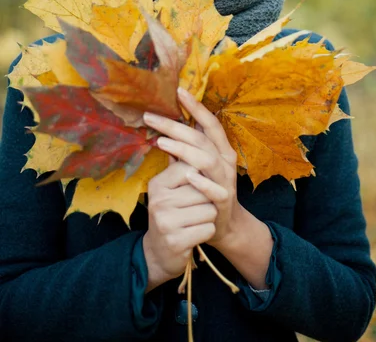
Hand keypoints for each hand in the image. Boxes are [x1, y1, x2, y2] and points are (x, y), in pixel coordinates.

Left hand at [143, 87, 240, 248]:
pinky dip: (202, 182)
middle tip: (151, 117)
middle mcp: (225, 161)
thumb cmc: (205, 189)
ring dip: (184, 149)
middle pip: (202, 138)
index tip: (179, 91)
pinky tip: (187, 175)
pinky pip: (215, 190)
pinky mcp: (223, 201)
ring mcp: (225, 181)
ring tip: (161, 142)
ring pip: (207, 160)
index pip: (210, 123)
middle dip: (176, 126)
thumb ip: (184, 147)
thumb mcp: (196, 165)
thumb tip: (164, 125)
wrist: (222, 225)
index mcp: (220, 149)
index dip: (196, 107)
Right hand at [143, 155, 217, 288]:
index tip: (194, 188)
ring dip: (208, 216)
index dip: (202, 178)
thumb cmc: (172, 215)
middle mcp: (159, 200)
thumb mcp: (170, 189)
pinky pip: (208, 228)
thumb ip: (180, 163)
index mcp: (158, 183)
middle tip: (193, 209)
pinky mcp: (176, 241)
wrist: (159, 254)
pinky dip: (207, 231)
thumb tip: (192, 128)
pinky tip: (194, 235)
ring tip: (193, 221)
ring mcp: (166, 221)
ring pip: (209, 209)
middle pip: (204, 189)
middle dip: (206, 199)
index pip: (191, 167)